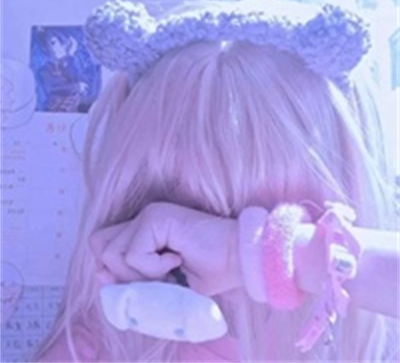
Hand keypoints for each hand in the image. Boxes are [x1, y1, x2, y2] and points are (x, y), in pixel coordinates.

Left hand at [89, 202, 241, 295]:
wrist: (239, 259)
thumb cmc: (207, 271)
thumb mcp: (161, 282)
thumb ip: (131, 278)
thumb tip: (100, 273)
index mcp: (143, 231)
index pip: (102, 245)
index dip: (109, 269)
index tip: (138, 283)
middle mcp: (142, 218)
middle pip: (99, 246)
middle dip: (121, 273)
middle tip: (154, 277)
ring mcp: (148, 214)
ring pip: (112, 254)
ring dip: (140, 274)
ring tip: (169, 268)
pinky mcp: (156, 216)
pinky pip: (134, 254)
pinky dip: (153, 268)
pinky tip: (177, 260)